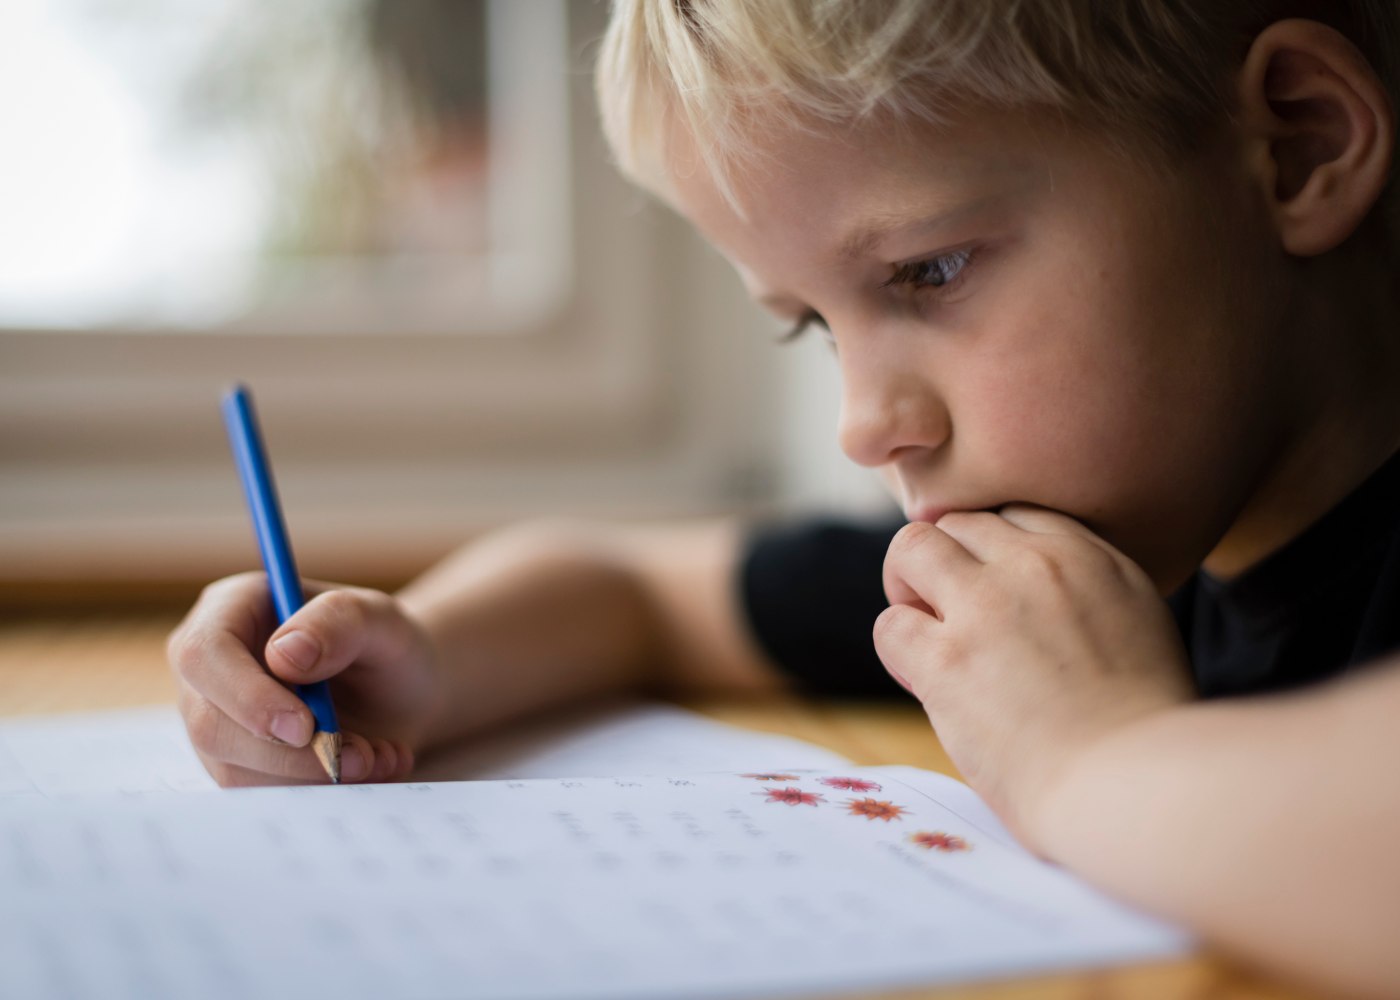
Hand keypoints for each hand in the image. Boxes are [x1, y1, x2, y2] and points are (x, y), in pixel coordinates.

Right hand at [167, 572, 438, 786]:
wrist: (400, 691)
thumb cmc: (385, 644)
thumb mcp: (381, 619)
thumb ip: (340, 622)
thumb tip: (284, 655)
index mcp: (232, 609)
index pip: (204, 654)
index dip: (247, 696)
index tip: (304, 727)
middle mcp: (210, 666)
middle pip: (210, 723)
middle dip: (288, 753)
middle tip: (360, 756)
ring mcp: (216, 717)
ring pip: (233, 768)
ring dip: (312, 775)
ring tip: (378, 755)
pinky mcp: (235, 761)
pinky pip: (259, 792)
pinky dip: (317, 788)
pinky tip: (368, 766)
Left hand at [874, 505, 1193, 848]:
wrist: (1135, 787)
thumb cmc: (1144, 734)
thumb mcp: (1140, 630)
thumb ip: (1086, 598)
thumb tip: (1033, 601)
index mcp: (1094, 558)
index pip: (1014, 515)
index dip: (989, 554)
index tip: (994, 596)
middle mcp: (1037, 565)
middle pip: (958, 523)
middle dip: (945, 566)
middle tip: (953, 621)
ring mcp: (988, 605)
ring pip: (911, 548)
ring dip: (907, 589)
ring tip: (930, 637)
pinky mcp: (947, 658)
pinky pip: (890, 625)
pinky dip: (900, 650)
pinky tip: (927, 682)